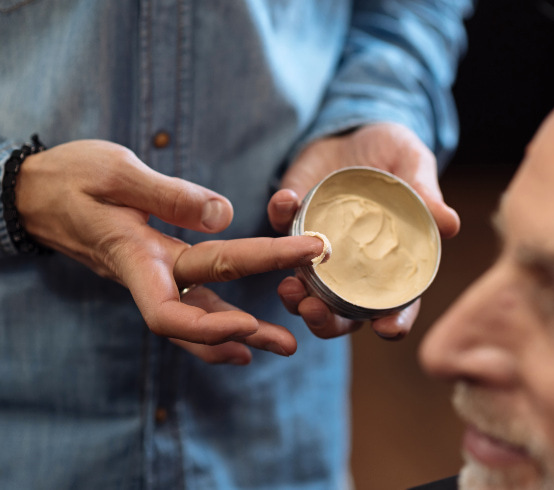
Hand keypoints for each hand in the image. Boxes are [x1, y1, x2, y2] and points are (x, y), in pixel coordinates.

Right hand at [16, 139, 325, 362]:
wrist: (36, 193)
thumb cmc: (70, 178)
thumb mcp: (116, 172)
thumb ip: (170, 195)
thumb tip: (225, 215)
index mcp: (133, 257)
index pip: (174, 308)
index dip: (215, 322)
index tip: (256, 316)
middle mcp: (144, 276)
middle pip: (197, 316)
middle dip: (247, 330)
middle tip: (292, 343)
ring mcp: (150, 277)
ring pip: (196, 319)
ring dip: (240, 335)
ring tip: (283, 345)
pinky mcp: (155, 269)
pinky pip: (190, 303)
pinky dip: (218, 320)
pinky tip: (246, 329)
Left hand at [267, 122, 459, 339]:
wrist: (355, 129)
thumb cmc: (394, 155)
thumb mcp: (414, 167)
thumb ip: (426, 194)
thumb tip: (451, 224)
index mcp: (388, 263)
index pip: (394, 306)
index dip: (394, 323)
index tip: (386, 329)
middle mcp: (350, 265)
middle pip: (340, 312)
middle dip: (326, 320)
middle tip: (314, 310)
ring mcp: (317, 248)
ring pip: (304, 288)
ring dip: (294, 294)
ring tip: (289, 286)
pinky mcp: (291, 221)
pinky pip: (279, 226)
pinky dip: (280, 216)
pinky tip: (287, 201)